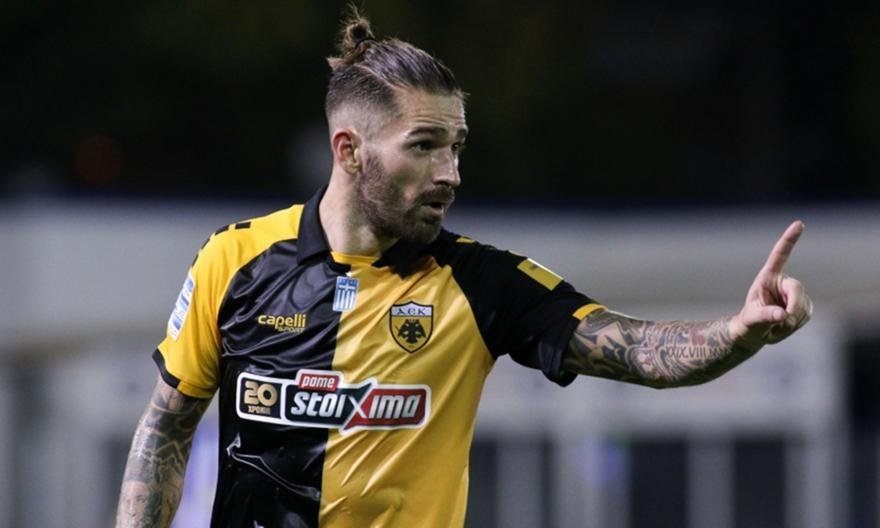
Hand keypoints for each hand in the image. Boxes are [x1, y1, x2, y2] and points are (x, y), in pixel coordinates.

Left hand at [729, 221, 812, 347]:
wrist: (755, 332)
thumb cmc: (749, 322)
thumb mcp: (752, 319)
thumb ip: (765, 315)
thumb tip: (783, 315)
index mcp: (768, 277)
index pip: (780, 256)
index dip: (789, 240)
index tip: (799, 223)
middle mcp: (783, 282)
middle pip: (797, 289)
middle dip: (793, 307)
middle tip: (784, 320)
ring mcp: (795, 294)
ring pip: (803, 307)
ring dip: (790, 321)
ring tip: (774, 326)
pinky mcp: (804, 306)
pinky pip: (805, 315)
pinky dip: (794, 325)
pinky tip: (782, 327)